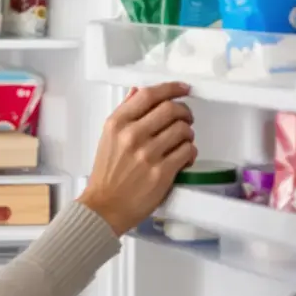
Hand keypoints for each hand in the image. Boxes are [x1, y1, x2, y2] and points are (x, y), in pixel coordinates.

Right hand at [78, 82, 197, 234]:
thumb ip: (124, 113)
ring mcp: (147, 154)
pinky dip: (190, 152)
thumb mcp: (108, 138)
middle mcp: (131, 135)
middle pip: (171, 109)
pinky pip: (187, 151)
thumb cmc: (107, 174)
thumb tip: (137, 91)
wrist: (104, 207)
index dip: (171, 88)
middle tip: (186, 118)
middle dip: (185, 112)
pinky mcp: (161, 173)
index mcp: (117, 123)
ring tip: (182, 141)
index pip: (148, 95)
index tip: (183, 88)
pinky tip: (183, 157)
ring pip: (183, 130)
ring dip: (188, 134)